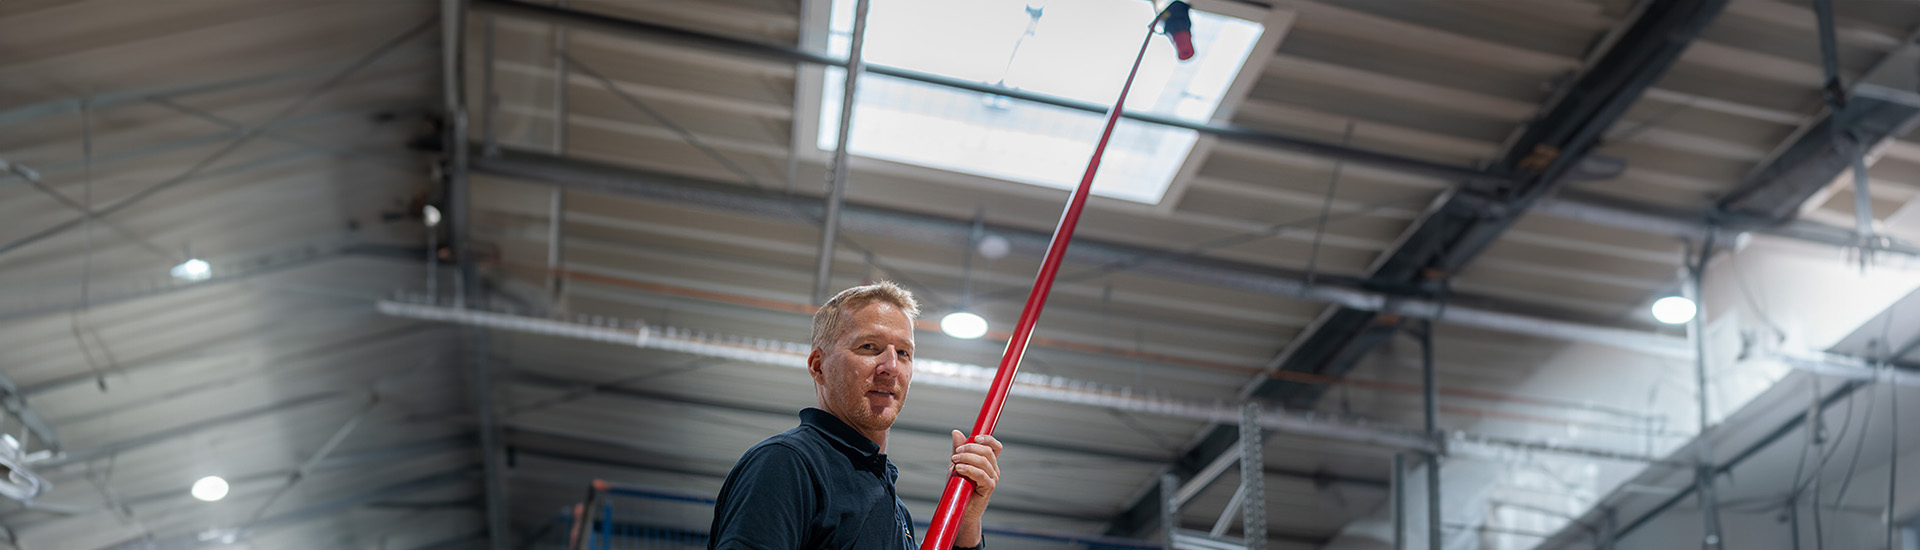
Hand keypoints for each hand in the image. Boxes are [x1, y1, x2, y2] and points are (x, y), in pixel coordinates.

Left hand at [951, 430, 1002, 546]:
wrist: (960, 508)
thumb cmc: (960, 487)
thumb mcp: (957, 464)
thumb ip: (959, 450)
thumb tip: (956, 432)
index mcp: (989, 462)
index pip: (995, 446)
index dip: (988, 439)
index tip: (975, 437)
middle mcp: (994, 469)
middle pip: (987, 451)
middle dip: (970, 448)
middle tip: (956, 453)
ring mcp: (993, 478)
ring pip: (983, 461)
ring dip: (967, 458)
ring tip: (954, 461)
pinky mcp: (989, 488)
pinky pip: (981, 474)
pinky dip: (969, 469)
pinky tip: (959, 469)